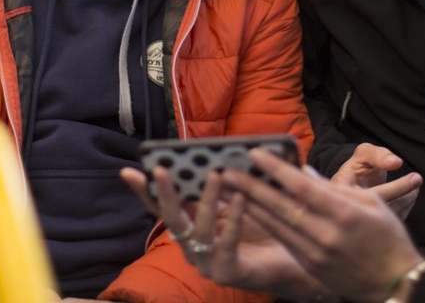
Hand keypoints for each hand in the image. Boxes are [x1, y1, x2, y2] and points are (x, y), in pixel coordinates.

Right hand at [120, 166, 331, 300]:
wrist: (294, 256)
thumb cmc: (264, 222)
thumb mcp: (238, 194)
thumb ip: (224, 178)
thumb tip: (214, 151)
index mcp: (193, 222)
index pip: (162, 206)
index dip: (145, 190)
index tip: (130, 170)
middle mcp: (194, 244)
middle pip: (172, 218)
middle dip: (165, 193)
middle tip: (163, 169)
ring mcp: (208, 262)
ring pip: (197, 232)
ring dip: (206, 201)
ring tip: (216, 175)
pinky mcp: (229, 273)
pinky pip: (226, 248)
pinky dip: (232, 222)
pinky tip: (241, 200)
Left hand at [222, 149, 423, 302]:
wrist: (396, 285)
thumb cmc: (388, 237)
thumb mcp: (370, 203)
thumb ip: (334, 188)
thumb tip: (304, 174)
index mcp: (344, 214)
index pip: (301, 187)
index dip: (275, 169)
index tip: (255, 153)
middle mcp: (326, 234)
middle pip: (280, 207)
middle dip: (250, 187)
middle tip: (227, 170)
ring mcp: (316, 253)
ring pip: (276, 225)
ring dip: (249, 206)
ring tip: (228, 189)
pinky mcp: (311, 266)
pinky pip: (283, 240)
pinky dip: (265, 223)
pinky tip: (250, 210)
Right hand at [332, 144, 421, 219]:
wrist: (352, 183)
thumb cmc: (357, 166)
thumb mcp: (363, 154)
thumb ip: (377, 155)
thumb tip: (395, 163)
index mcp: (341, 191)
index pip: (373, 194)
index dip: (397, 187)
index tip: (415, 177)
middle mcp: (348, 210)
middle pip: (380, 208)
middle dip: (404, 194)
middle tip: (417, 179)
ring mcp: (358, 223)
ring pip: (387, 219)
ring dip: (406, 202)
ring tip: (415, 187)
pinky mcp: (370, 230)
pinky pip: (390, 225)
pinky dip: (404, 210)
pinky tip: (410, 197)